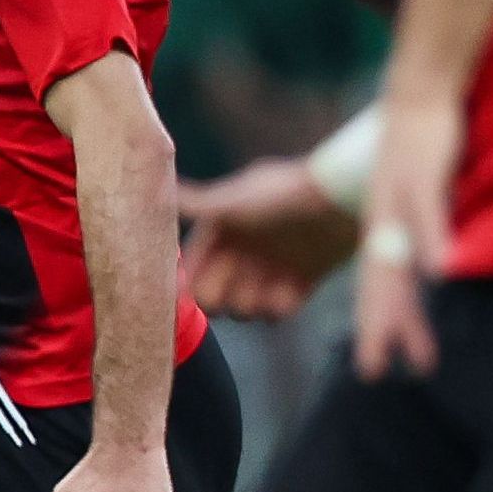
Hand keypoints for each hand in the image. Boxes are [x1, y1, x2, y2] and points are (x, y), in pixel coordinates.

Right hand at [172, 157, 353, 318]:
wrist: (341, 199)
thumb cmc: (282, 196)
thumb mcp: (232, 202)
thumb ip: (193, 204)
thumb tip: (151, 180)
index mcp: (222, 230)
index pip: (193, 270)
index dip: (194, 284)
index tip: (198, 294)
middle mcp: (243, 250)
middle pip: (217, 295)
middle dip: (225, 297)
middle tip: (243, 283)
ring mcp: (272, 266)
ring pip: (246, 307)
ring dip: (255, 303)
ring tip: (272, 285)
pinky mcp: (300, 279)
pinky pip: (278, 311)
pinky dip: (281, 306)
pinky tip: (292, 289)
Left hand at [348, 92, 461, 379]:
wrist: (419, 93)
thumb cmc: (422, 147)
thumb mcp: (415, 196)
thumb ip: (422, 232)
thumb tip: (432, 270)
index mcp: (382, 228)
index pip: (376, 286)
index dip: (375, 325)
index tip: (379, 367)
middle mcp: (383, 220)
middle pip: (378, 283)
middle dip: (376, 329)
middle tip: (373, 373)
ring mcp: (398, 200)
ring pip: (394, 258)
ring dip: (397, 301)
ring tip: (401, 340)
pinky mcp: (421, 175)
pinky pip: (426, 214)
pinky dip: (431, 243)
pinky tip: (439, 273)